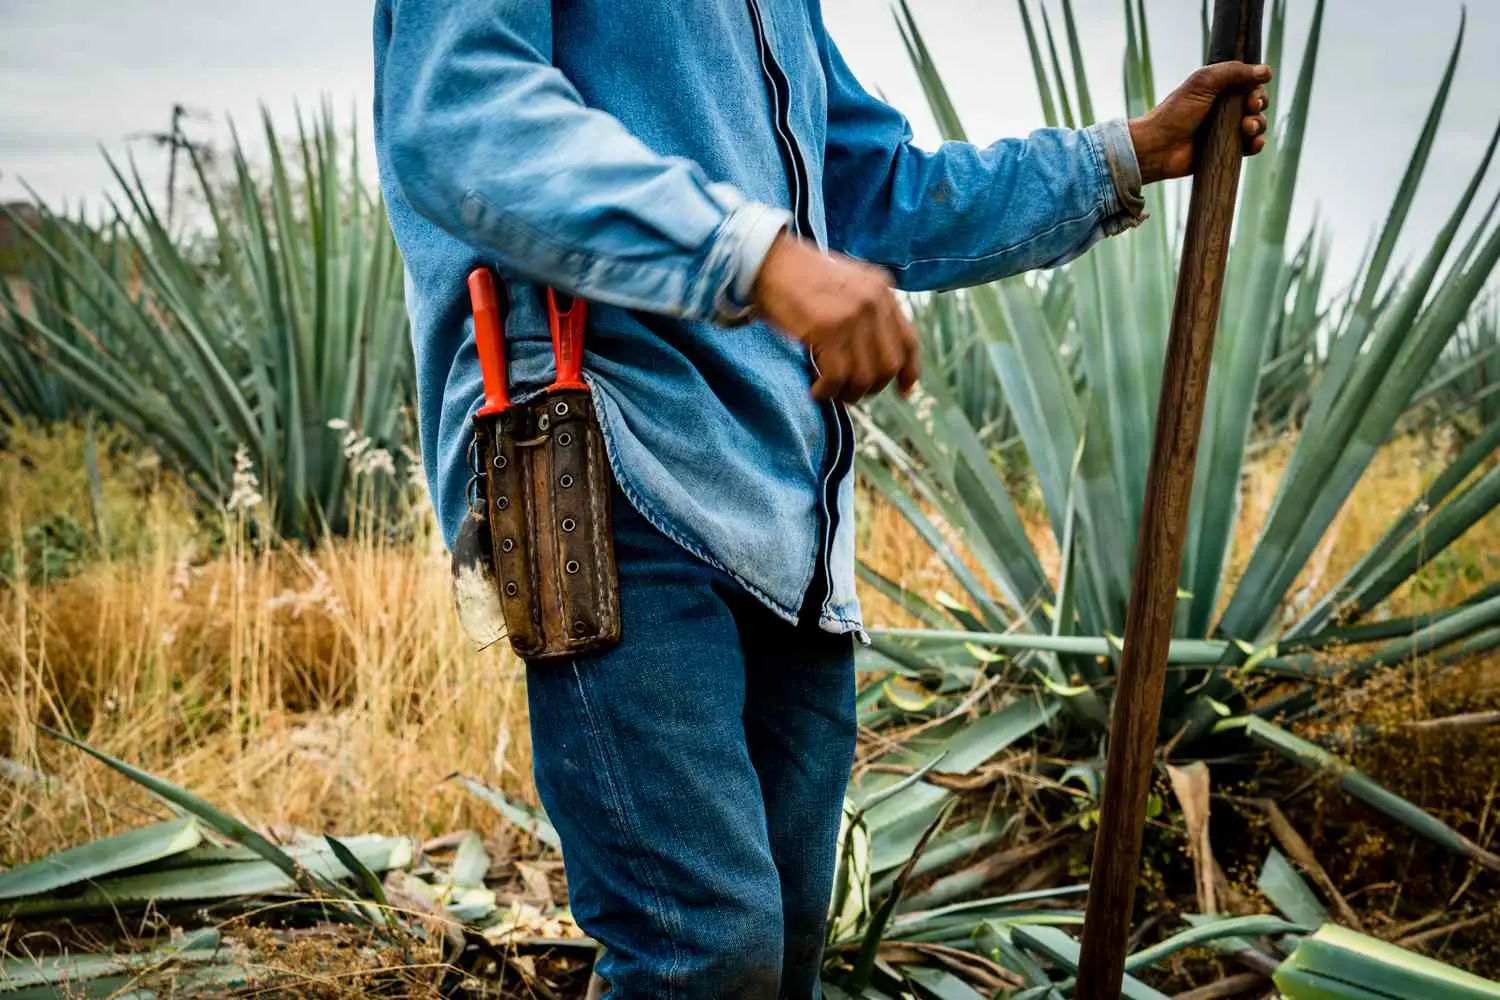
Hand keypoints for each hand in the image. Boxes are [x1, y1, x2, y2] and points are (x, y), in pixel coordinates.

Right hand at [752, 234, 920, 403]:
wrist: (767, 261)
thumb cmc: (799, 279)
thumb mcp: (846, 285)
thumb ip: (866, 310)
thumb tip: (874, 355)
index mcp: (882, 289)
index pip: (909, 340)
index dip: (908, 372)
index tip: (903, 392)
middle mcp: (874, 301)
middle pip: (889, 365)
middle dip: (871, 388)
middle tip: (850, 393)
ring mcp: (853, 314)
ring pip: (864, 375)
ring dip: (847, 393)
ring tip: (830, 392)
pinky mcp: (828, 328)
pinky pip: (837, 376)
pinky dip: (827, 391)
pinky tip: (815, 390)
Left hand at [1129, 62, 1272, 183]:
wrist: (1158, 147)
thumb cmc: (1176, 113)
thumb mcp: (1203, 82)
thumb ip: (1232, 72)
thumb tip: (1266, 71)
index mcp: (1218, 89)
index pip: (1249, 83)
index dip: (1256, 87)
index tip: (1251, 92)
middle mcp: (1224, 108)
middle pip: (1256, 102)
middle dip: (1259, 103)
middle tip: (1250, 107)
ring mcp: (1225, 130)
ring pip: (1256, 124)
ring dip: (1259, 124)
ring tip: (1246, 127)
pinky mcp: (1225, 151)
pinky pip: (1250, 147)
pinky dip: (1257, 144)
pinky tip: (1255, 143)